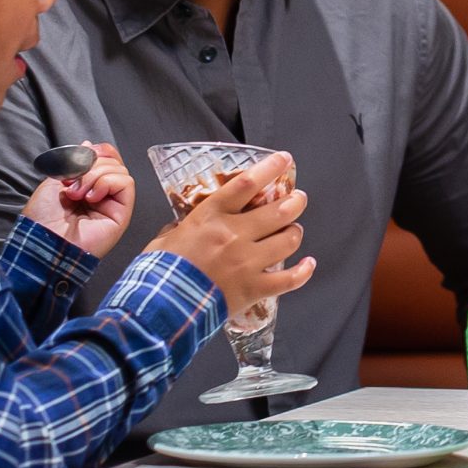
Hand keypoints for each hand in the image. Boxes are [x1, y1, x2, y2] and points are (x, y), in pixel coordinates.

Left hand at [20, 143, 135, 258]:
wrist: (43, 242)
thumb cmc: (43, 218)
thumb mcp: (54, 180)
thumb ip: (73, 162)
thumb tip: (89, 145)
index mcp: (87, 186)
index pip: (106, 158)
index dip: (97, 151)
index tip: (80, 155)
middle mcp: (103, 194)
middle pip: (113, 161)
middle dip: (91, 165)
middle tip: (72, 182)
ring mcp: (113, 204)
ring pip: (120, 170)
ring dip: (96, 175)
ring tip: (78, 194)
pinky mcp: (122, 214)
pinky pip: (126, 183)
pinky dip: (107, 182)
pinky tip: (91, 197)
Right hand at [145, 152, 315, 321]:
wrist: (161, 307)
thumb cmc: (160, 272)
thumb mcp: (165, 239)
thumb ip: (180, 229)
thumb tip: (183, 226)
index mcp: (211, 217)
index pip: (247, 183)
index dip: (270, 168)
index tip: (284, 159)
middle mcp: (234, 235)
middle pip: (278, 210)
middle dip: (295, 202)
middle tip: (298, 199)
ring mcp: (247, 262)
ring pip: (288, 240)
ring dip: (295, 232)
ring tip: (294, 231)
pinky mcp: (254, 289)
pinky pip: (290, 279)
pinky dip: (304, 271)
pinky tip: (308, 264)